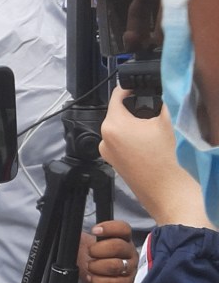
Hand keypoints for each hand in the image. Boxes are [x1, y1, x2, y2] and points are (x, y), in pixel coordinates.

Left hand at [78, 220, 136, 282]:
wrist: (99, 282)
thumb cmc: (96, 261)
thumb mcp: (88, 245)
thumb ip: (83, 236)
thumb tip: (72, 231)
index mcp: (123, 240)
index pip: (123, 229)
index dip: (109, 228)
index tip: (94, 231)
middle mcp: (130, 253)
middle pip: (118, 246)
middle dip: (97, 250)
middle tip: (90, 253)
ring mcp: (131, 269)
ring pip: (115, 265)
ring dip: (97, 266)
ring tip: (91, 267)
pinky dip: (98, 281)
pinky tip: (92, 278)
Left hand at [99, 87, 212, 227]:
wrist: (176, 199)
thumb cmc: (173, 163)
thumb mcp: (173, 119)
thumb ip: (166, 96)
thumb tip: (165, 84)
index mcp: (112, 125)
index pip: (118, 94)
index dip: (135, 86)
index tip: (148, 84)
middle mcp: (106, 140)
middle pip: (123, 112)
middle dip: (142, 108)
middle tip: (163, 110)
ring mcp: (111, 155)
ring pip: (127, 129)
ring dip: (143, 126)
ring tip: (164, 130)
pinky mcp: (120, 166)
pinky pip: (129, 145)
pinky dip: (142, 141)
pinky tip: (160, 146)